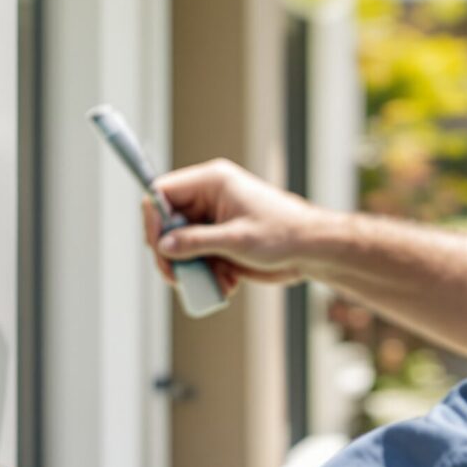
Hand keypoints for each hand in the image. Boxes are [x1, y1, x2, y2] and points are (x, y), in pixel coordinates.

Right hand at [141, 158, 323, 296]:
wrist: (313, 251)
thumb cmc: (284, 234)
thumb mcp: (237, 239)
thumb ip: (197, 242)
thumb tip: (164, 246)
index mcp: (212, 182)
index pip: (163, 192)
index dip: (154, 219)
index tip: (158, 248)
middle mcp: (208, 198)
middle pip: (167, 223)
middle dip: (171, 253)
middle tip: (176, 277)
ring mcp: (214, 220)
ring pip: (181, 245)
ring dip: (191, 269)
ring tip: (213, 283)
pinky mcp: (220, 240)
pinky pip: (198, 258)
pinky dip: (206, 274)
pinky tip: (226, 284)